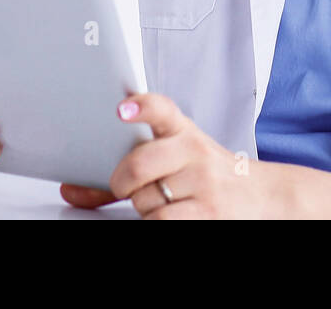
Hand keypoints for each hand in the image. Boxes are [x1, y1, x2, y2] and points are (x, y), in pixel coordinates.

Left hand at [64, 92, 290, 218]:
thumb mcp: (173, 158)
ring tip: (162, 201)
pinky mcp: (209, 213)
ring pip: (145, 200)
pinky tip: (170, 215)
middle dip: (121, 183)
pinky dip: (156, 222)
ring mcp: (204, 182)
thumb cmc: (204, 173)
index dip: (141, 107)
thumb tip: (70, 190)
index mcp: (182, 130)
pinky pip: (161, 221)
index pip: (161, 109)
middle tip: (125, 186)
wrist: (261, 194)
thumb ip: (125, 168)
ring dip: (144, 208)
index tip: (123, 109)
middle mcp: (194, 150)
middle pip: (138, 165)